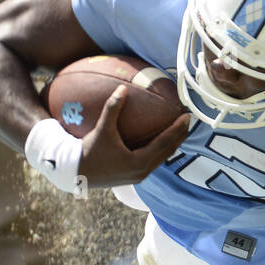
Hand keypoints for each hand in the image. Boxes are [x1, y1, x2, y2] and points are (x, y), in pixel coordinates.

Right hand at [77, 86, 191, 186]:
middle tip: (189, 120)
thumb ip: (112, 109)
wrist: (75, 174)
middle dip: (180, 135)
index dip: (177, 129)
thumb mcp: (101, 130)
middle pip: (168, 151)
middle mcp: (142, 171)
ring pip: (162, 157)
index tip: (186, 116)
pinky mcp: (134, 176)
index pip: (165, 143)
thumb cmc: (89, 152)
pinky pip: (154, 160)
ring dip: (173, 143)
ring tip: (180, 129)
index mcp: (139, 162)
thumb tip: (122, 88)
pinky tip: (162, 138)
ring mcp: (139, 175)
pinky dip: (161, 148)